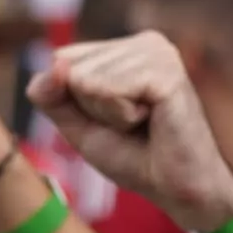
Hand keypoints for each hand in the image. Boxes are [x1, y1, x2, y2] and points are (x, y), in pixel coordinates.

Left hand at [31, 35, 232, 232]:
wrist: (180, 190)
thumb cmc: (136, 158)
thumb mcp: (79, 126)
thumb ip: (52, 95)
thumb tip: (51, 65)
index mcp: (128, 47)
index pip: (63, 60)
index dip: (77, 102)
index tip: (116, 120)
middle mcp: (146, 42)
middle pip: (74, 70)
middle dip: (94, 109)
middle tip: (135, 126)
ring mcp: (160, 52)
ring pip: (89, 80)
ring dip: (110, 115)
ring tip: (146, 124)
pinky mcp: (167, 72)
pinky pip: (110, 89)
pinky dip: (122, 117)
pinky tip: (154, 121)